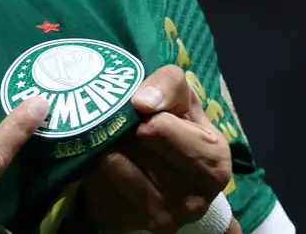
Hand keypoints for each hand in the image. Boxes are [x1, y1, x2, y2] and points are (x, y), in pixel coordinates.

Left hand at [80, 65, 238, 233]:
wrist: (177, 183)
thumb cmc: (181, 131)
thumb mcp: (184, 100)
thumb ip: (168, 85)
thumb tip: (140, 101)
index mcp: (213, 165)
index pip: (157, 128)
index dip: (143, 113)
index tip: (141, 111)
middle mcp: (190, 201)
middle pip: (125, 149)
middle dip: (121, 131)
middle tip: (124, 126)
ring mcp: (157, 218)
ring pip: (107, 165)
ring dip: (104, 148)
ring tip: (117, 143)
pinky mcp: (124, 223)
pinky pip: (92, 185)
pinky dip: (93, 169)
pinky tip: (106, 166)